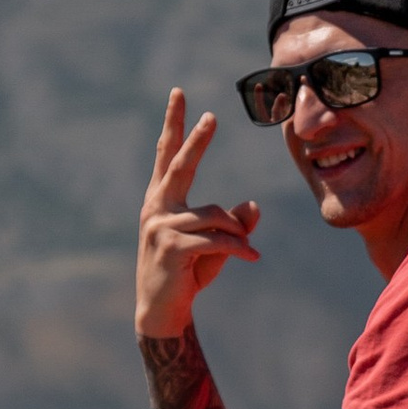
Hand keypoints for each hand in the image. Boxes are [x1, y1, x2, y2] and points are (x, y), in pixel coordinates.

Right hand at [136, 89, 260, 341]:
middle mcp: (155, 207)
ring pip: (214, 215)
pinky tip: (252, 257)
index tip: (180, 95)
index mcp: (161, 199)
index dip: (174, 125)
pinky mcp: (170, 247)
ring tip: (246, 250)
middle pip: (180, 165)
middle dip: (196, 140)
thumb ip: (233, 224)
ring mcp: (159, 226)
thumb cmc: (188, 276)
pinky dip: (238, 248)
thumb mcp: (215, 246)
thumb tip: (252, 204)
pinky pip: (215, 239)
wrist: (163, 313)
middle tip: (211, 116)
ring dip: (236, 234)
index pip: (167, 154)